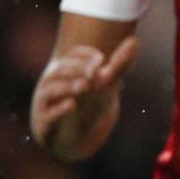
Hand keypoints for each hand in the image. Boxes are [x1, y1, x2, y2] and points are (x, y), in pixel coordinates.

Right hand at [29, 34, 138, 161]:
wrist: (74, 138)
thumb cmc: (88, 104)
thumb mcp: (104, 84)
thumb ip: (118, 64)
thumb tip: (135, 40)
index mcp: (63, 70)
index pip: (71, 55)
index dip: (86, 55)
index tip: (102, 60)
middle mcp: (51, 84)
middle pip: (59, 69)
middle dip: (76, 68)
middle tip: (94, 73)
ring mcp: (45, 104)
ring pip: (48, 91)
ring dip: (66, 86)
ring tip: (85, 86)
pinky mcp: (45, 124)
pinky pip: (47, 116)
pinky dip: (58, 110)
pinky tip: (72, 105)